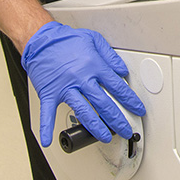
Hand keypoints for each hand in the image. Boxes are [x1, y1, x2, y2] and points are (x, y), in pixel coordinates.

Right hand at [21, 21, 145, 146]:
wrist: (42, 40)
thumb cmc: (66, 40)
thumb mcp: (94, 40)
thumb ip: (110, 56)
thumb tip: (122, 70)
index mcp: (93, 65)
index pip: (117, 87)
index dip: (130, 100)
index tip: (137, 109)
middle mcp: (81, 78)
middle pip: (104, 103)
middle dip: (117, 119)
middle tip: (125, 129)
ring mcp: (65, 87)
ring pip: (84, 111)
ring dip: (96, 126)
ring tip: (105, 136)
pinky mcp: (50, 93)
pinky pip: (48, 112)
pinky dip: (47, 127)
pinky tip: (49, 139)